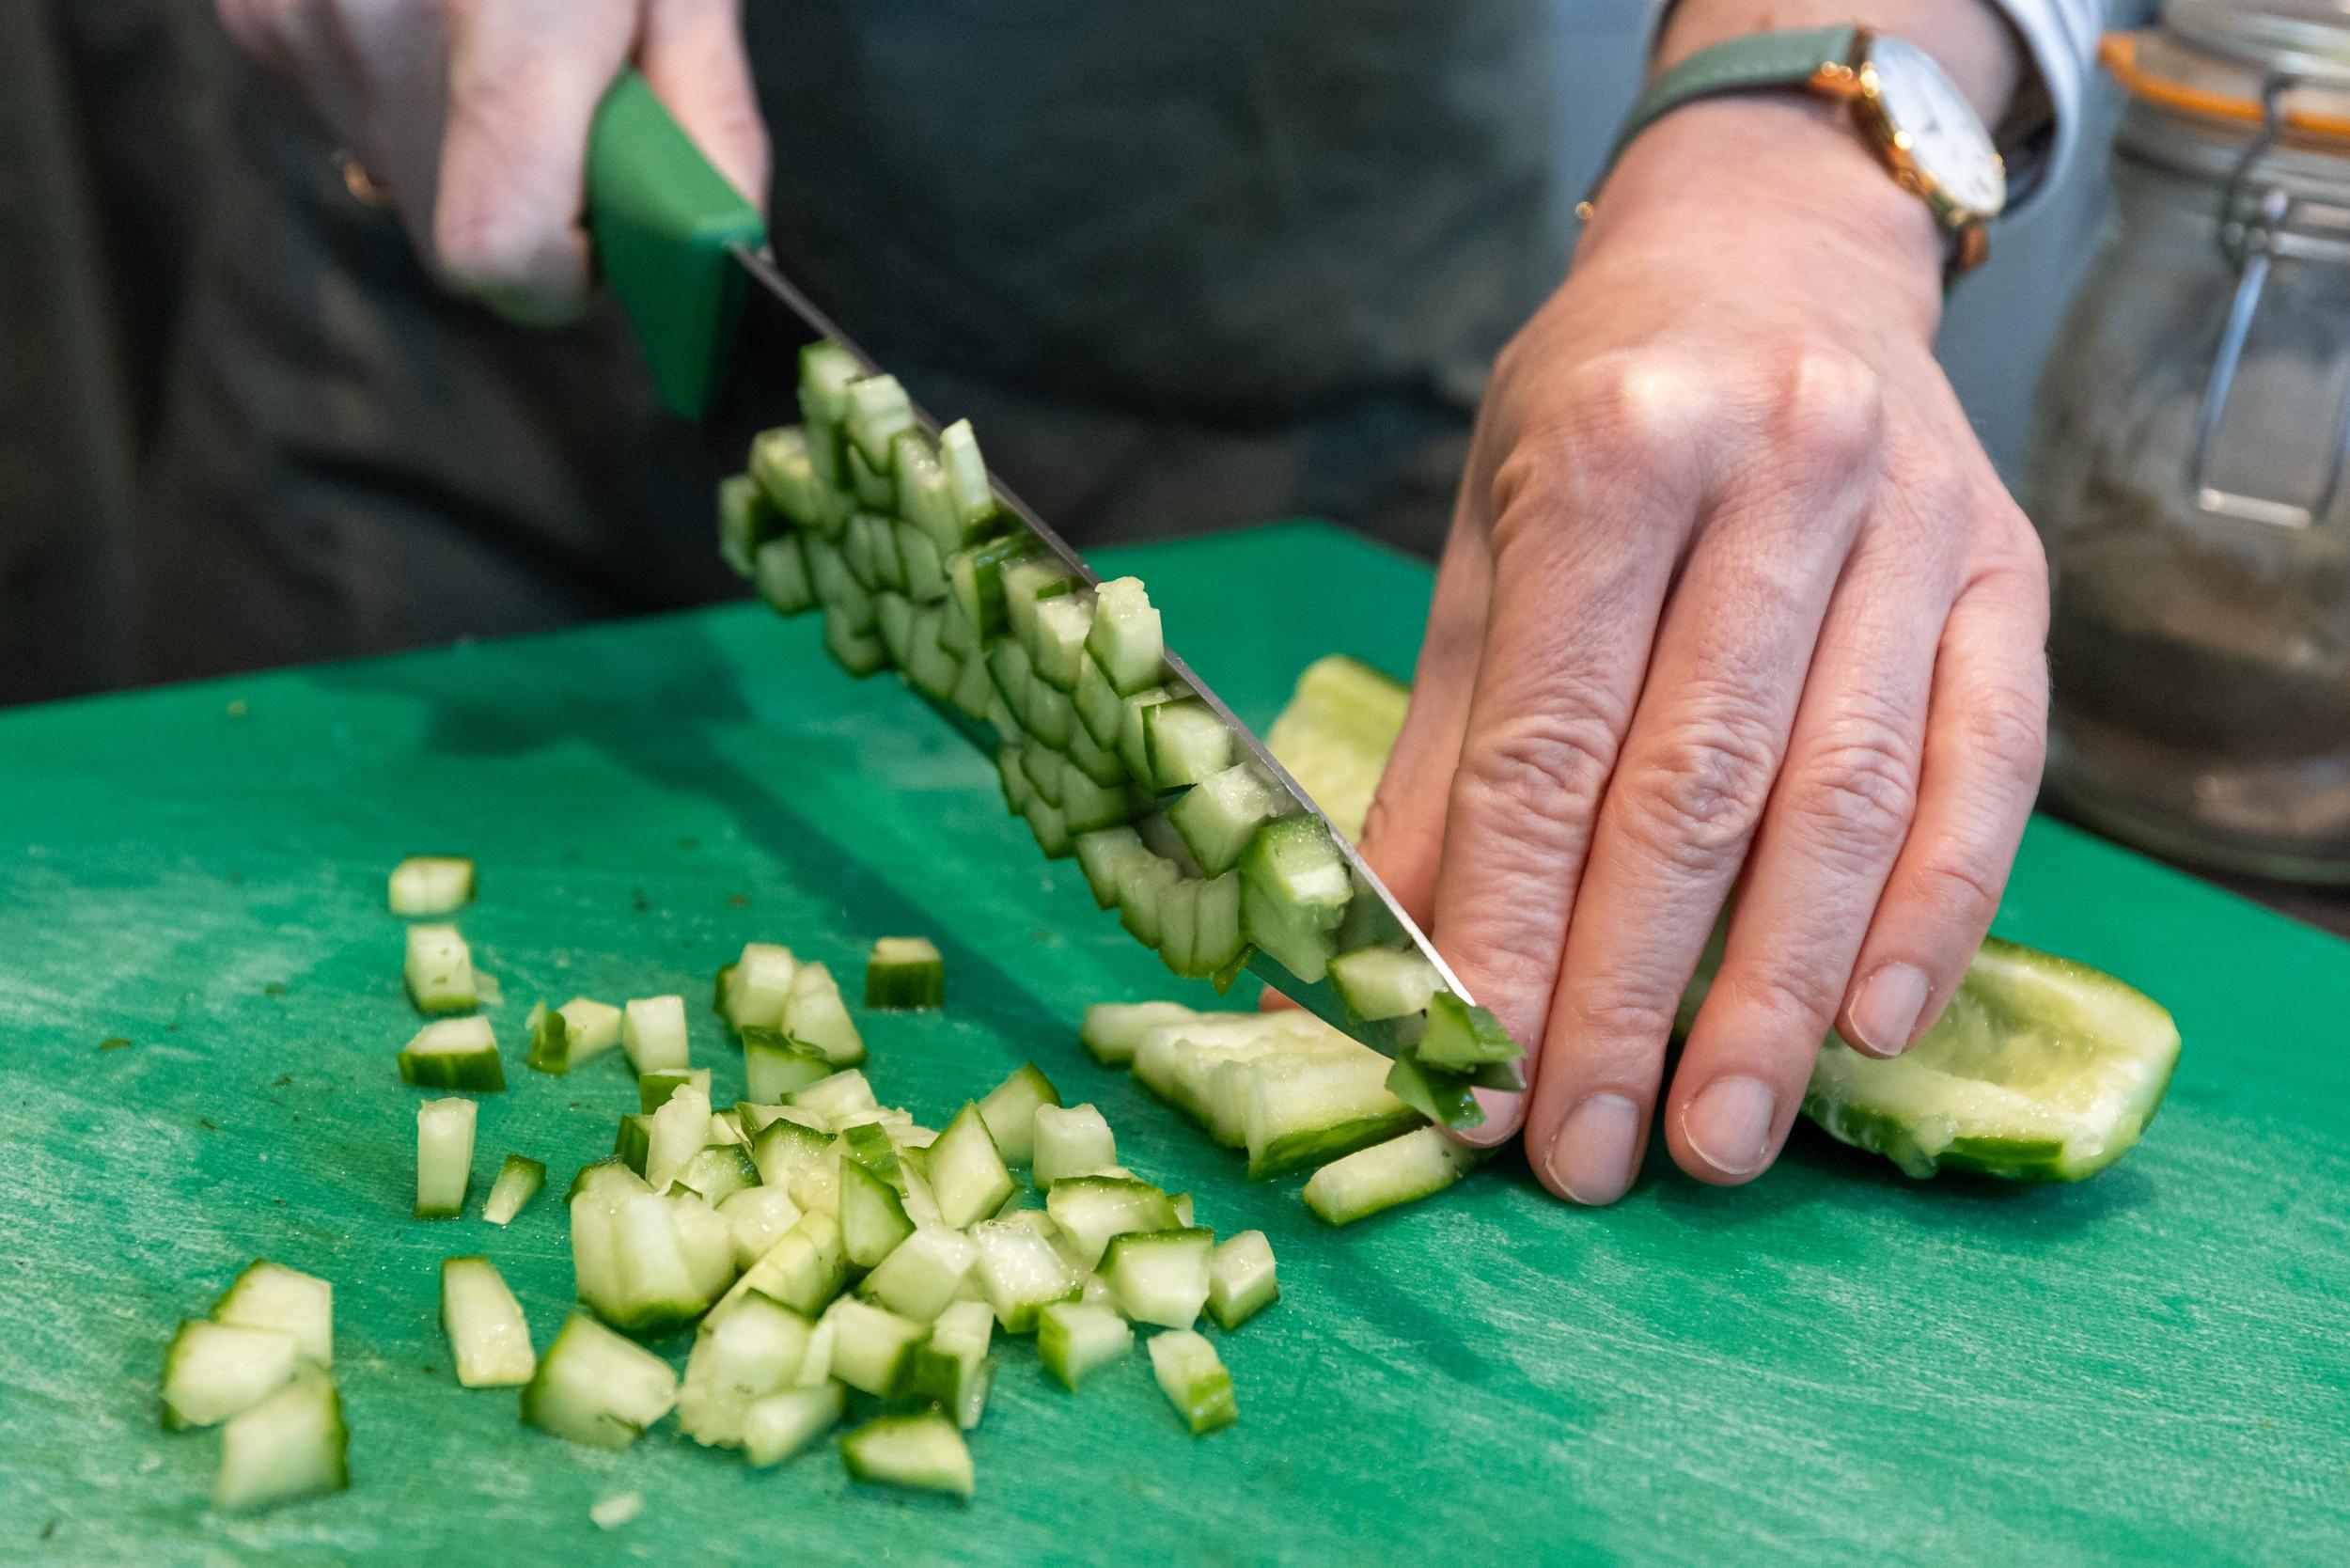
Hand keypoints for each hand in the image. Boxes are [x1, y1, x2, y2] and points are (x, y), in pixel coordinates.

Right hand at [217, 0, 767, 323]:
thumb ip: (705, 115)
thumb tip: (720, 249)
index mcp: (502, 21)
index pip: (499, 251)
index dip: (566, 269)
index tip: (611, 224)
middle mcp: (376, 28)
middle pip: (454, 235)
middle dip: (536, 209)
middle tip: (575, 109)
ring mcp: (297, 23)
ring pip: (402, 180)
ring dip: (473, 148)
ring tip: (501, 34)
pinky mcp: (255, 18)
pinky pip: (350, 118)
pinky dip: (410, 98)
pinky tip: (439, 12)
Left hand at [1358, 96, 2048, 1202]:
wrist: (1772, 255)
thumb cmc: (1594, 416)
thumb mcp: (1480, 546)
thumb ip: (1435, 758)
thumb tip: (1356, 969)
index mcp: (1614, 449)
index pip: (1548, 744)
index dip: (1508, 931)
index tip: (1474, 1079)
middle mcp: (1781, 471)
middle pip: (1696, 790)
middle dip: (1631, 995)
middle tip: (1585, 1155)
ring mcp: (1918, 522)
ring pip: (1848, 800)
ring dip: (1779, 996)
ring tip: (1717, 1139)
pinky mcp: (2013, 576)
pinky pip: (1987, 772)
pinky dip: (1933, 915)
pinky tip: (1872, 1032)